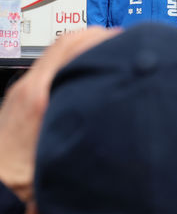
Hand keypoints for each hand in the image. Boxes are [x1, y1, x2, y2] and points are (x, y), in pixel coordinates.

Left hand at [0, 27, 119, 201]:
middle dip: (94, 37)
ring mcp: (22, 90)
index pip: (71, 47)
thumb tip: (114, 101)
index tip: (120, 39)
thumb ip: (87, 120)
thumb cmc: (24, 176)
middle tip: (118, 42)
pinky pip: (48, 67)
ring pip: (56, 53)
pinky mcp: (20, 97)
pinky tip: (84, 75)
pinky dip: (70, 62)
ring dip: (81, 48)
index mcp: (40, 94)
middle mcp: (28, 86)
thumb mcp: (66, 149)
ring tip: (105, 54)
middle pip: (64, 43)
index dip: (99, 38)